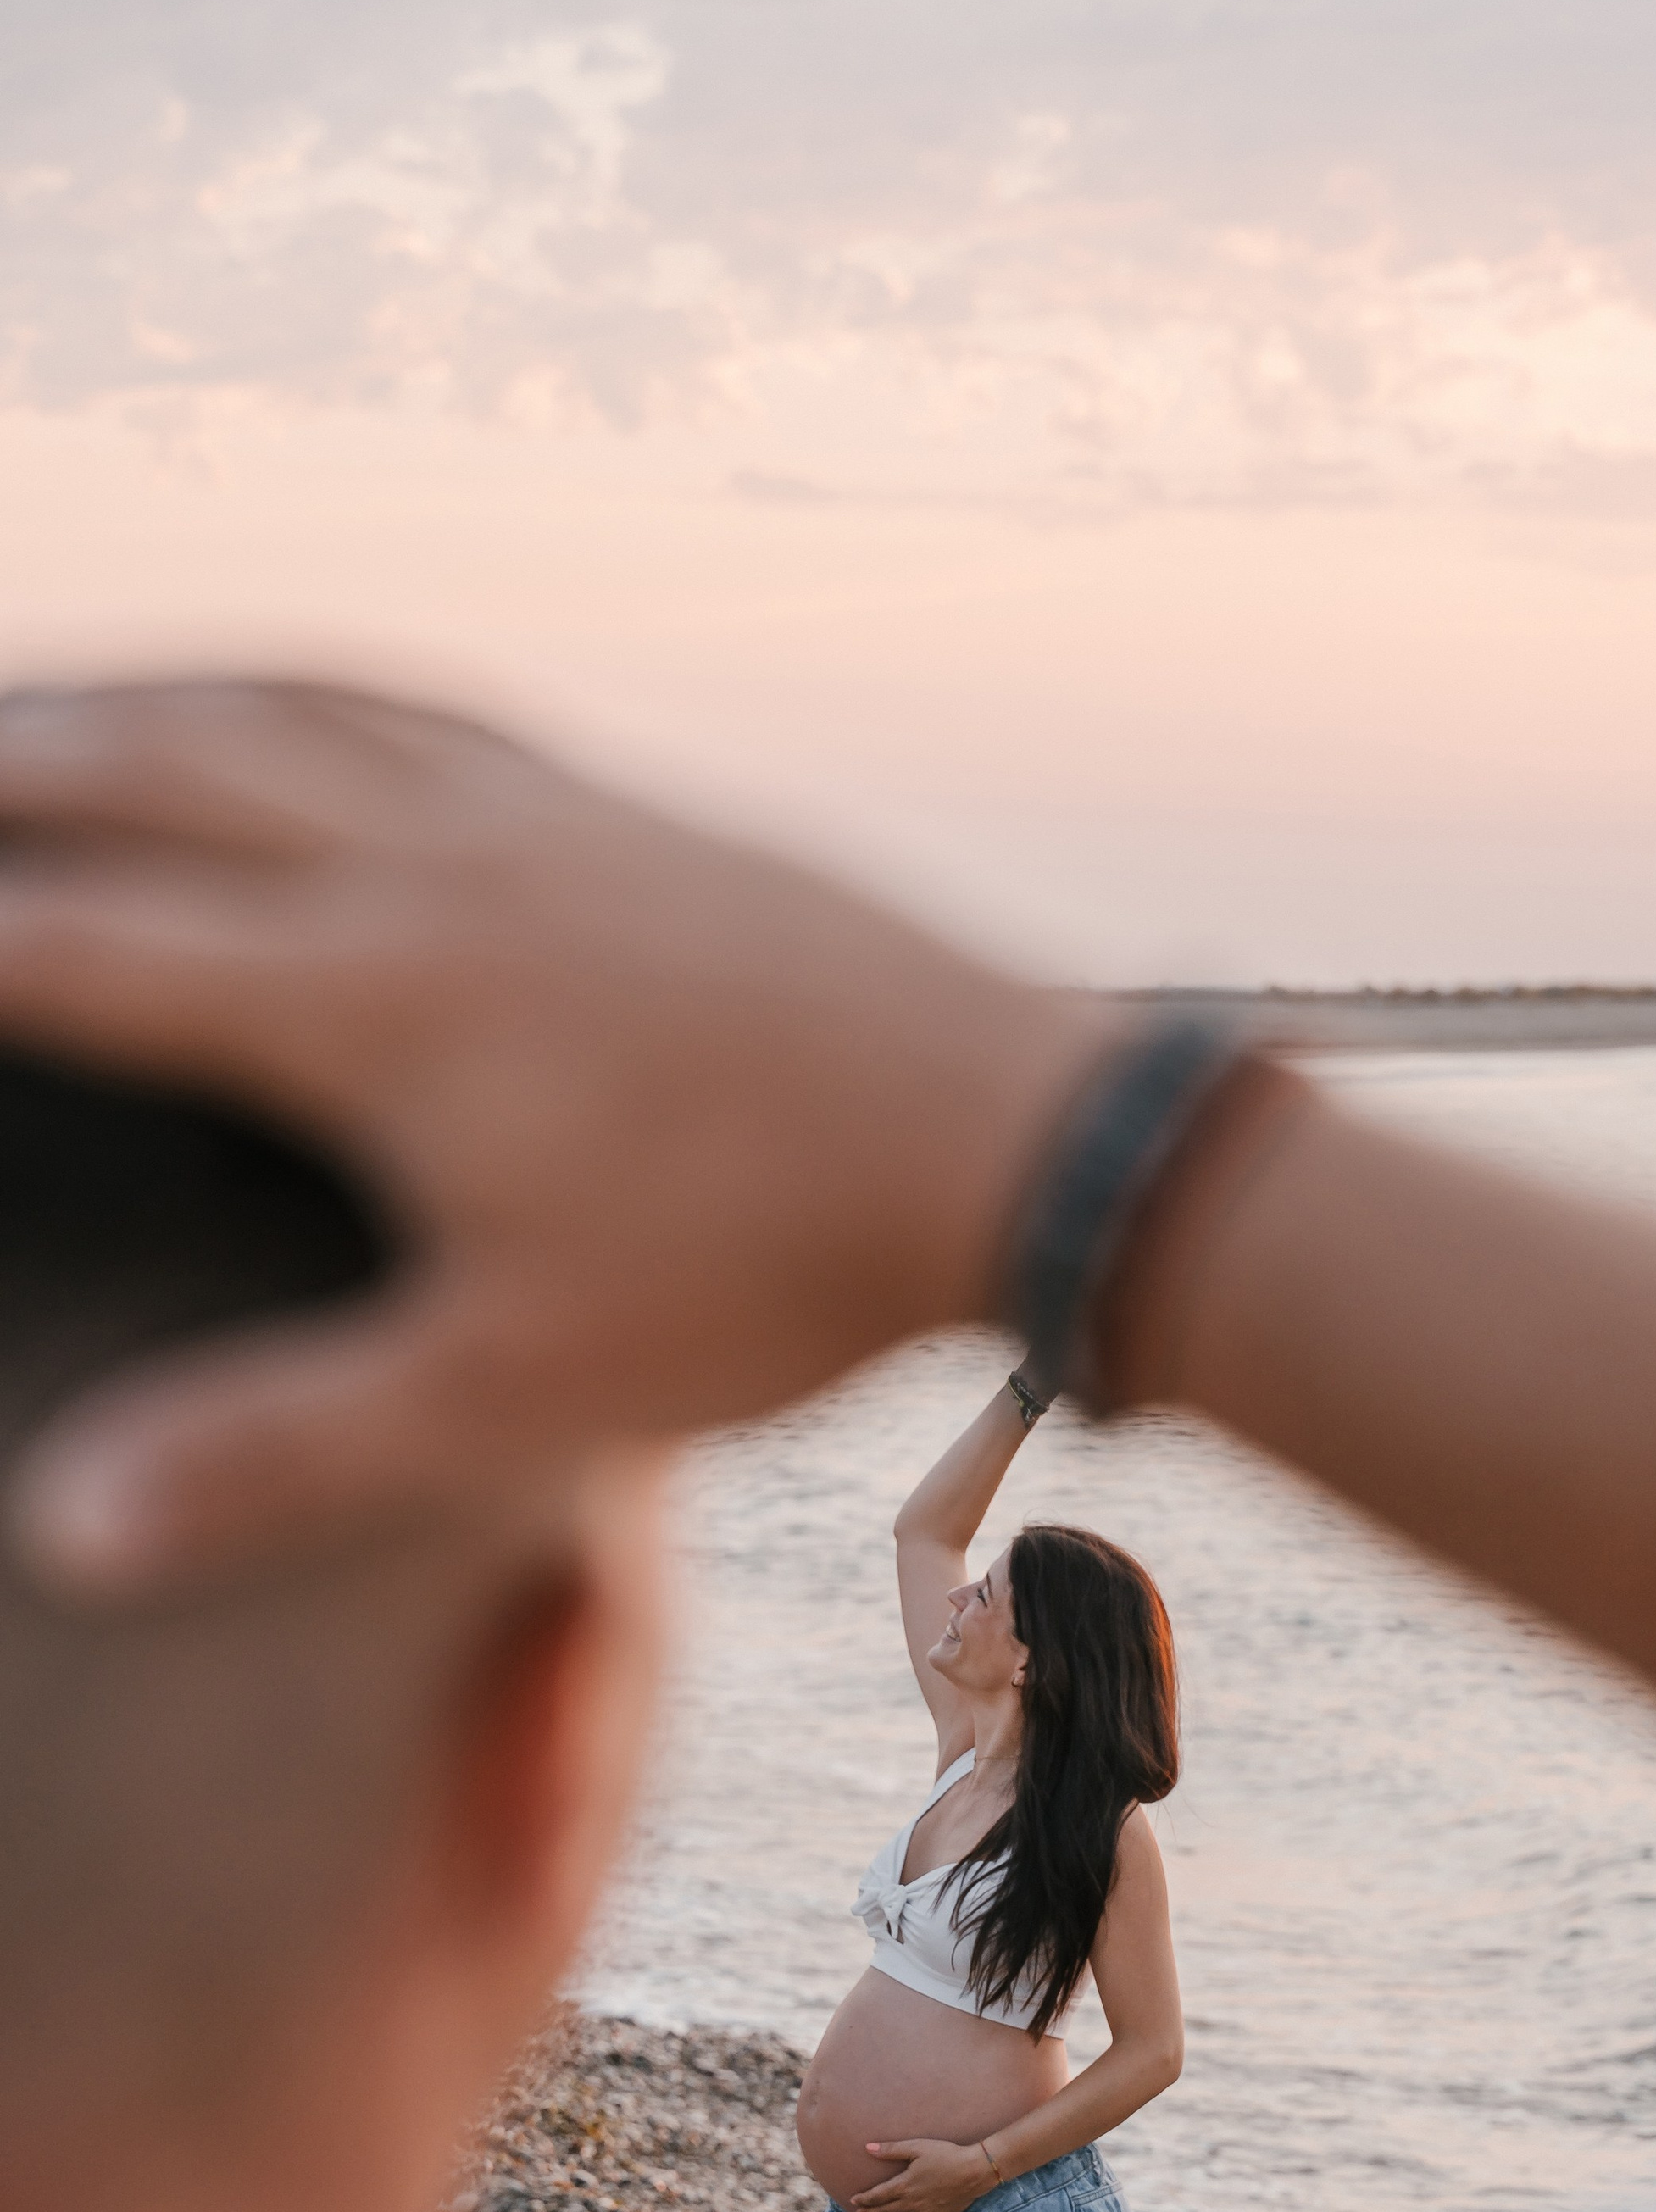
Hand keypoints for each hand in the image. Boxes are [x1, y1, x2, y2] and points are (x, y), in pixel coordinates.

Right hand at [0, 678, 1115, 1593]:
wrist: (1000, 1134)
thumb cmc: (762, 1272)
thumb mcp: (513, 1394)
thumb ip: (282, 1451)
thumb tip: (69, 1530)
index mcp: (365, 1004)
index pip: (86, 952)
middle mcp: (424, 868)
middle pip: (158, 778)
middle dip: (13, 776)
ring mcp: (532, 814)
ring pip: (283, 710)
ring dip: (141, 699)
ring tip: (42, 703)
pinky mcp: (624, 805)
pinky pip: (423, 703)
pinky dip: (312, 681)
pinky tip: (300, 694)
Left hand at [850, 2137, 995, 2211]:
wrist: (974, 2171)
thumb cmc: (946, 2155)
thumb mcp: (917, 2147)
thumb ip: (891, 2149)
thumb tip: (868, 2148)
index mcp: (904, 2185)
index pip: (877, 2196)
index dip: (864, 2199)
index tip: (853, 2200)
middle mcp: (911, 2203)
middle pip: (885, 2211)